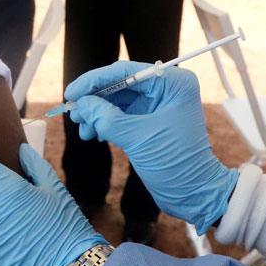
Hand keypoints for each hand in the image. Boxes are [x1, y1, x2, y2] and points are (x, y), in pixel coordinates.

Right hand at [65, 63, 237, 233]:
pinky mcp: (149, 121)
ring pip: (116, 101)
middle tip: (73, 113)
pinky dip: (103, 123)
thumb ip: (107, 118)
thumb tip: (81, 104)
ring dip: (96, 113)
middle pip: (118, 84)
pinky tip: (91, 134)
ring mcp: (157, 105)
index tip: (71, 92)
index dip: (94, 81)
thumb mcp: (138, 138)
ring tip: (82, 129)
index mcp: (172, 83)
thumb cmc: (175, 164)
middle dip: (94, 99)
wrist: (194, 193)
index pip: (125, 72)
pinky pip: (120, 115)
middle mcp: (165, 89)